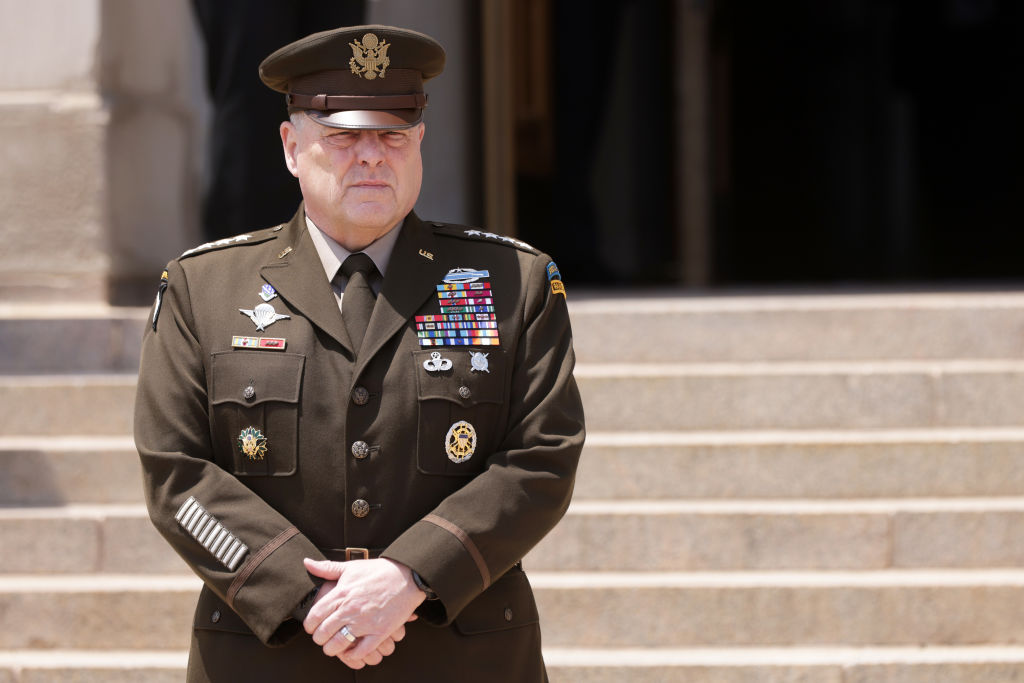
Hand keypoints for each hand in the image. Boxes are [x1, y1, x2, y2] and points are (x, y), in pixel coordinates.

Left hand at [303, 557, 425, 666]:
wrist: (407, 576)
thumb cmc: (378, 571)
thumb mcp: (351, 567)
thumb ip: (327, 568)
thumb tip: (307, 562)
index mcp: (341, 593)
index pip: (315, 616)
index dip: (309, 625)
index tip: (312, 627)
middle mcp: (350, 609)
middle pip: (323, 633)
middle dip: (319, 639)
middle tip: (322, 638)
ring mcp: (365, 622)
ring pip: (338, 644)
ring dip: (332, 649)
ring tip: (334, 647)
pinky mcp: (380, 632)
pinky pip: (360, 651)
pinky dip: (353, 655)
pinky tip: (351, 650)